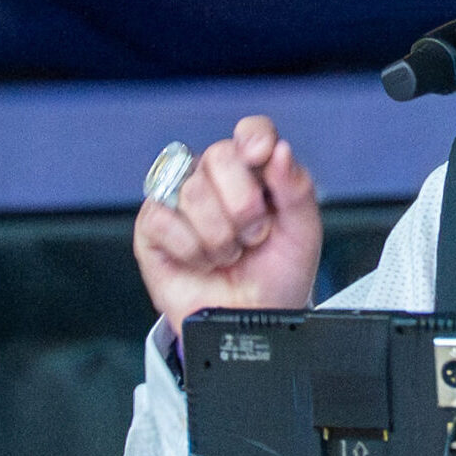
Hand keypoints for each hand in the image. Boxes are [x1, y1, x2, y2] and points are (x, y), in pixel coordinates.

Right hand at [133, 116, 323, 340]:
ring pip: (194, 192)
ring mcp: (181, 201)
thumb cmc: (276, 276)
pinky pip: (166, 220)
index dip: (255, 139)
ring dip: (221, 236)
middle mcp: (215, 181)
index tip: (262, 157)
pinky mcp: (153, 227)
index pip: (251, 132)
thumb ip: (296, 189)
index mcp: (254, 173)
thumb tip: (280, 151)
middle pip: (219, 156)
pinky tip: (203, 261)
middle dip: (244, 204)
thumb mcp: (302, 234)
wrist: (254, 322)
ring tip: (230, 253)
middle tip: (255, 234)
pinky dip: (193, 249)